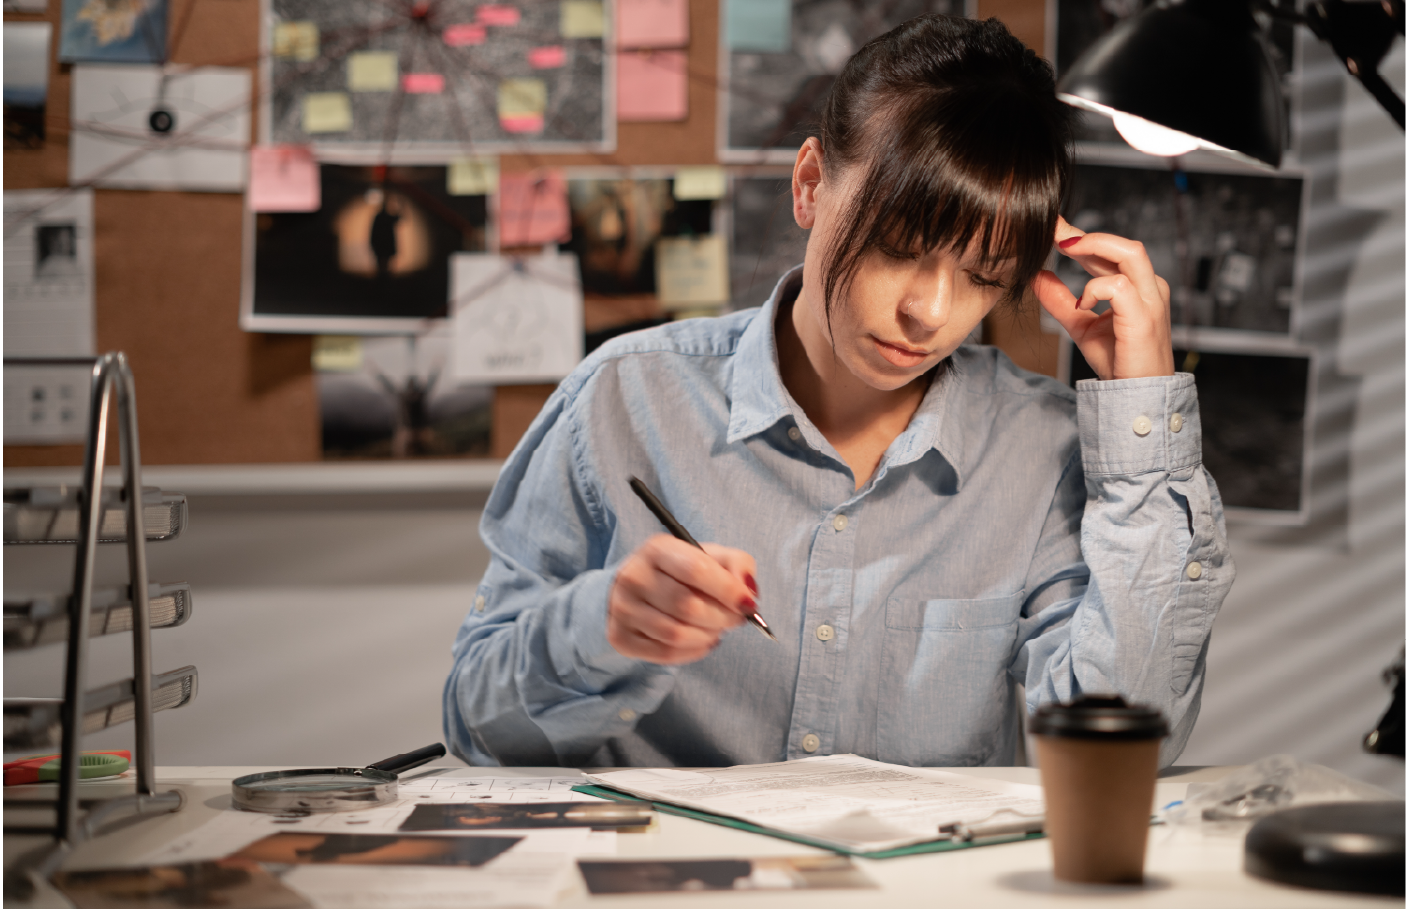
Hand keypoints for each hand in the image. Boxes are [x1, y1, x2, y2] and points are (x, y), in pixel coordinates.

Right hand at [608, 535, 756, 664]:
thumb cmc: (680, 572)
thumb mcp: (709, 556)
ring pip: (677, 634)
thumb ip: (737, 565)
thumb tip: (748, 593)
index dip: (728, 590)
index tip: (748, 604)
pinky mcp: (620, 636)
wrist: (634, 588)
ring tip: (716, 629)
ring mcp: (623, 608)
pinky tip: (701, 641)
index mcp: (657, 549)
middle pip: (688, 607)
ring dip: (708, 636)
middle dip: (722, 618)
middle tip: (735, 619)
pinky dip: (693, 652)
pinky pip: (665, 653)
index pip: (696, 570)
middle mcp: (634, 576)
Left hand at [1031, 216, 1174, 379]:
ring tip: (1065, 250)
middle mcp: (1149, 287)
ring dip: (1094, 246)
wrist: (1137, 393)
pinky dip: (1093, 289)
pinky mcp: (1143, 316)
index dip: (1082, 238)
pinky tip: (1081, 303)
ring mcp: (1150, 299)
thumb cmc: (1118, 360)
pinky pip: (1118, 286)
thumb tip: (1037, 276)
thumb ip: (1060, 300)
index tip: (1054, 229)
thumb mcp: (1080, 324)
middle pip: (1123, 244)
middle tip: (1053, 231)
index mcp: (1138, 286)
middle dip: (1085, 234)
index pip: (1111, 252)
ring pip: (1129, 252)